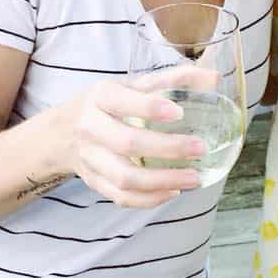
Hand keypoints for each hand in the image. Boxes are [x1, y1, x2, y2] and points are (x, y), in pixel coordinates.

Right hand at [59, 65, 215, 208]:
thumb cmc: (109, 103)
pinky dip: (149, 199)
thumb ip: (173, 79)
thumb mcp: (133, 84)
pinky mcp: (94, 182)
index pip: (124, 102)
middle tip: (200, 148)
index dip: (150, 108)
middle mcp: (91, 127)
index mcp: (101, 96)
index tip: (179, 113)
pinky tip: (173, 191)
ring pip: (125, 177)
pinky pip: (121, 197)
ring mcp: (90, 158)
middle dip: (167, 148)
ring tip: (194, 178)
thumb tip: (214, 78)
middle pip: (128, 143)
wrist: (62, 131)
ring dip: (163, 181)